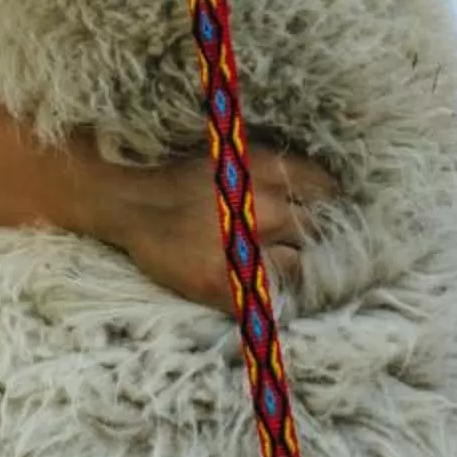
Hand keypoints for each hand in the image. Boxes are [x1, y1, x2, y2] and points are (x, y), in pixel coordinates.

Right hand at [92, 148, 337, 312]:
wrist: (128, 203)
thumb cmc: (182, 178)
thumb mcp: (235, 157)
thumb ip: (278, 173)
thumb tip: (325, 192)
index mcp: (267, 171)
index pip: (327, 192)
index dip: (327, 207)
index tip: (320, 216)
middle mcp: (264, 208)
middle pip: (316, 231)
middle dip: (309, 238)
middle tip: (296, 243)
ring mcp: (245, 248)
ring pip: (298, 267)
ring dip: (291, 268)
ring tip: (273, 265)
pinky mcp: (224, 283)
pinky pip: (265, 299)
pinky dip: (265, 296)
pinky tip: (254, 287)